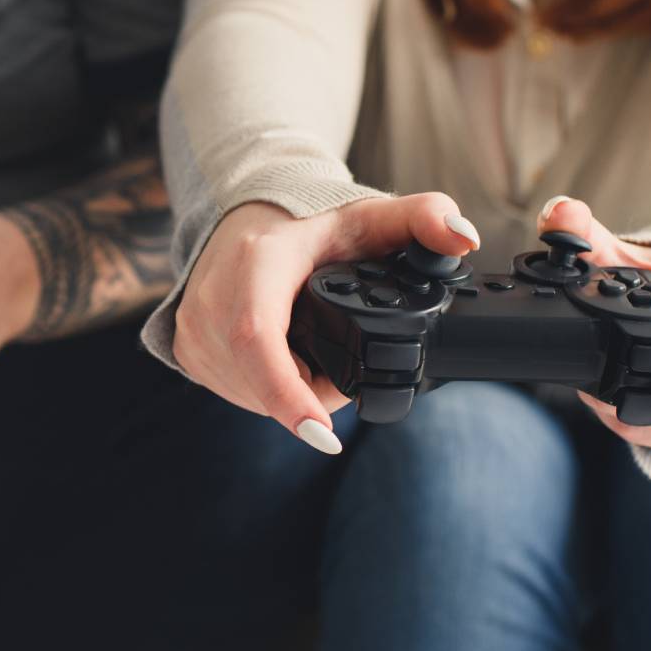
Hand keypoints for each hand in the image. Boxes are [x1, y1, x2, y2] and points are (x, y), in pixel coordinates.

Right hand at [173, 193, 481, 450]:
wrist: (242, 221)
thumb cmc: (309, 226)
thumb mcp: (369, 216)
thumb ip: (424, 217)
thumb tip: (464, 237)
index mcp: (255, 264)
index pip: (257, 337)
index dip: (287, 392)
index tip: (323, 434)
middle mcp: (212, 299)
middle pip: (267, 380)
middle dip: (313, 395)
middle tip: (343, 371)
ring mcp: (193, 328)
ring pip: (252, 395)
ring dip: (291, 397)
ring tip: (313, 357)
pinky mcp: (185, 349)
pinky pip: (234, 391)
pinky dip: (266, 390)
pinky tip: (283, 360)